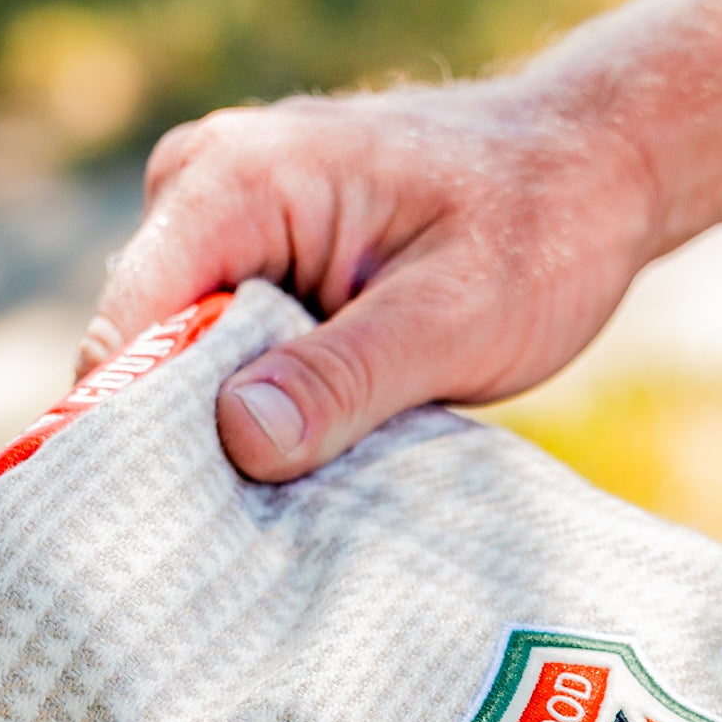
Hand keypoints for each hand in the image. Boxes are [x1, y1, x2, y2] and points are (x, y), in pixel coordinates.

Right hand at [81, 79, 661, 479]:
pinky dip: (258, 414)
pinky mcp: (251, 263)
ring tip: (286, 512)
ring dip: (227, 438)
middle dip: (184, 445)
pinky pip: (221, 355)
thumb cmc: (538, 229)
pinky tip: (306, 469)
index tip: (174, 533)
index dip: (134, 432)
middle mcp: (202, 187)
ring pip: (179, 364)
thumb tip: (240, 438)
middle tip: (242, 550)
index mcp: (235, 180)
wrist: (591, 170)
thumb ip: (345, 377)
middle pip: (142, 352)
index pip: (129, 325)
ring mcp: (221, 223)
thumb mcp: (455, 318)